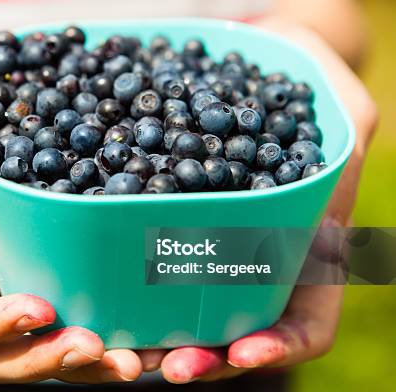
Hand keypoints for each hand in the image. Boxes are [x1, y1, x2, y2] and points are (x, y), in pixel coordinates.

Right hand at [0, 54, 142, 382]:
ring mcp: (14, 278)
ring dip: (91, 363)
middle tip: (99, 348)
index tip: (41, 307)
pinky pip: (80, 308)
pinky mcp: (55, 265)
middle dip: (47, 361)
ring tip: (139, 358)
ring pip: (44, 347)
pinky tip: (156, 330)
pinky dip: (115, 328)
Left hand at [156, 21, 377, 382]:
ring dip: (156, 336)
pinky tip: (99, 288)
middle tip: (162, 364)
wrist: (244, 81)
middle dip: (202, 356)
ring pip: (185, 314)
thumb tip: (344, 126)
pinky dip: (126, 288)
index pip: (307, 324)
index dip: (279, 346)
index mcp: (307, 252)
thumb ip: (344, 116)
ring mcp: (212, 252)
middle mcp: (257, 263)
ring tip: (121, 343)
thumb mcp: (337, 103)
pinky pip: (148, 268)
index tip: (241, 352)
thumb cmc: (300, 90)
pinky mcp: (170, 230)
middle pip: (235, 334)